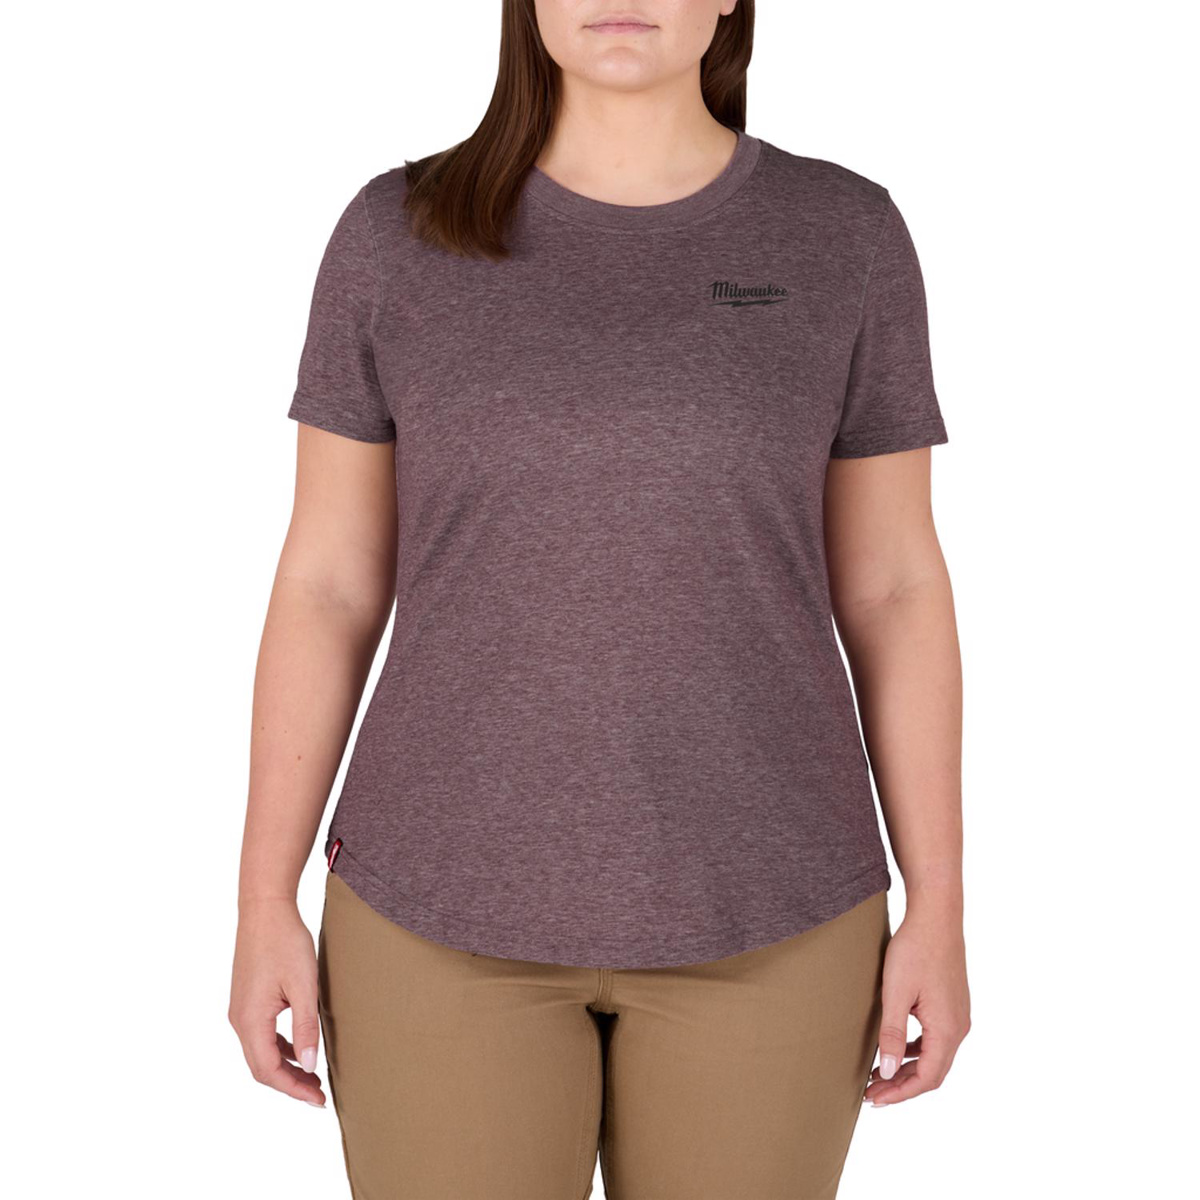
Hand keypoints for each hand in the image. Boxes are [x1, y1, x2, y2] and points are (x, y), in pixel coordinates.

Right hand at [228, 897, 325, 1106]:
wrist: (265, 910)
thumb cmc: (285, 943)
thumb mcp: (303, 986)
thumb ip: (306, 1028)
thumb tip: (309, 1065)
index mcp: (250, 1020)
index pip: (268, 1071)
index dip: (293, 1089)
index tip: (318, 1100)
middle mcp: (239, 1020)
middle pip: (261, 1067)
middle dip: (290, 1084)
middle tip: (319, 1095)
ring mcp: (240, 1010)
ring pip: (260, 1052)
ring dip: (285, 1067)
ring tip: (312, 1077)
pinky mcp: (246, 1000)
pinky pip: (261, 1035)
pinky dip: (280, 1048)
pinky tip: (300, 1048)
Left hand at [864, 907, 969, 1106]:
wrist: (935, 917)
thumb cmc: (915, 950)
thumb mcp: (896, 993)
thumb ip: (891, 1034)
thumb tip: (886, 1072)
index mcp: (947, 1029)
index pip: (926, 1078)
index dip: (900, 1092)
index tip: (875, 1099)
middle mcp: (958, 1027)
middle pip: (932, 1072)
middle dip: (902, 1085)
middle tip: (872, 1093)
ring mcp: (958, 1015)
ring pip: (934, 1056)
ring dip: (907, 1068)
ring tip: (879, 1074)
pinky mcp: (952, 1004)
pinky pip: (935, 1039)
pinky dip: (915, 1050)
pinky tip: (894, 1047)